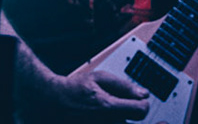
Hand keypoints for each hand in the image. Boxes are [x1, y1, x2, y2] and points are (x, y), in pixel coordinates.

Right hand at [23, 60, 149, 120]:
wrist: (53, 102)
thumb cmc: (75, 89)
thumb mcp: (98, 78)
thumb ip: (123, 86)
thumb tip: (143, 93)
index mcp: (108, 107)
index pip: (141, 110)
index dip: (143, 103)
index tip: (139, 99)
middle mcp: (108, 122)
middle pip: (137, 122)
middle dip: (135, 112)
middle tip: (128, 105)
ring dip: (124, 117)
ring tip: (111, 109)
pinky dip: (114, 120)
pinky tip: (106, 115)